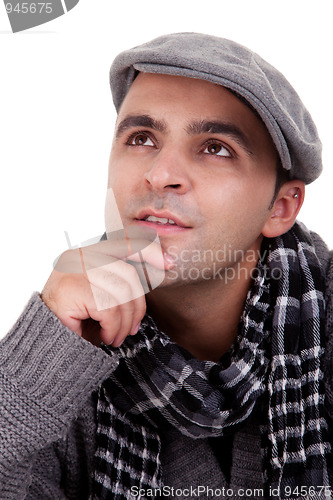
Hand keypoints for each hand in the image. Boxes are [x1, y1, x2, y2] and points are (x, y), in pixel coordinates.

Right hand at [41, 227, 172, 345]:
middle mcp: (80, 256)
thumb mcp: (104, 296)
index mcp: (89, 253)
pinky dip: (113, 327)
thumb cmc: (77, 321)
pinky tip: (106, 337)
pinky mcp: (71, 288)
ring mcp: (74, 270)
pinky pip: (109, 308)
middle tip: (132, 328)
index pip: (125, 242)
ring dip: (124, 322)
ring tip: (116, 336)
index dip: (149, 250)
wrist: (44, 343)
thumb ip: (122, 282)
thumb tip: (157, 272)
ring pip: (122, 293)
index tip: (168, 263)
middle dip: (138, 306)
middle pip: (129, 273)